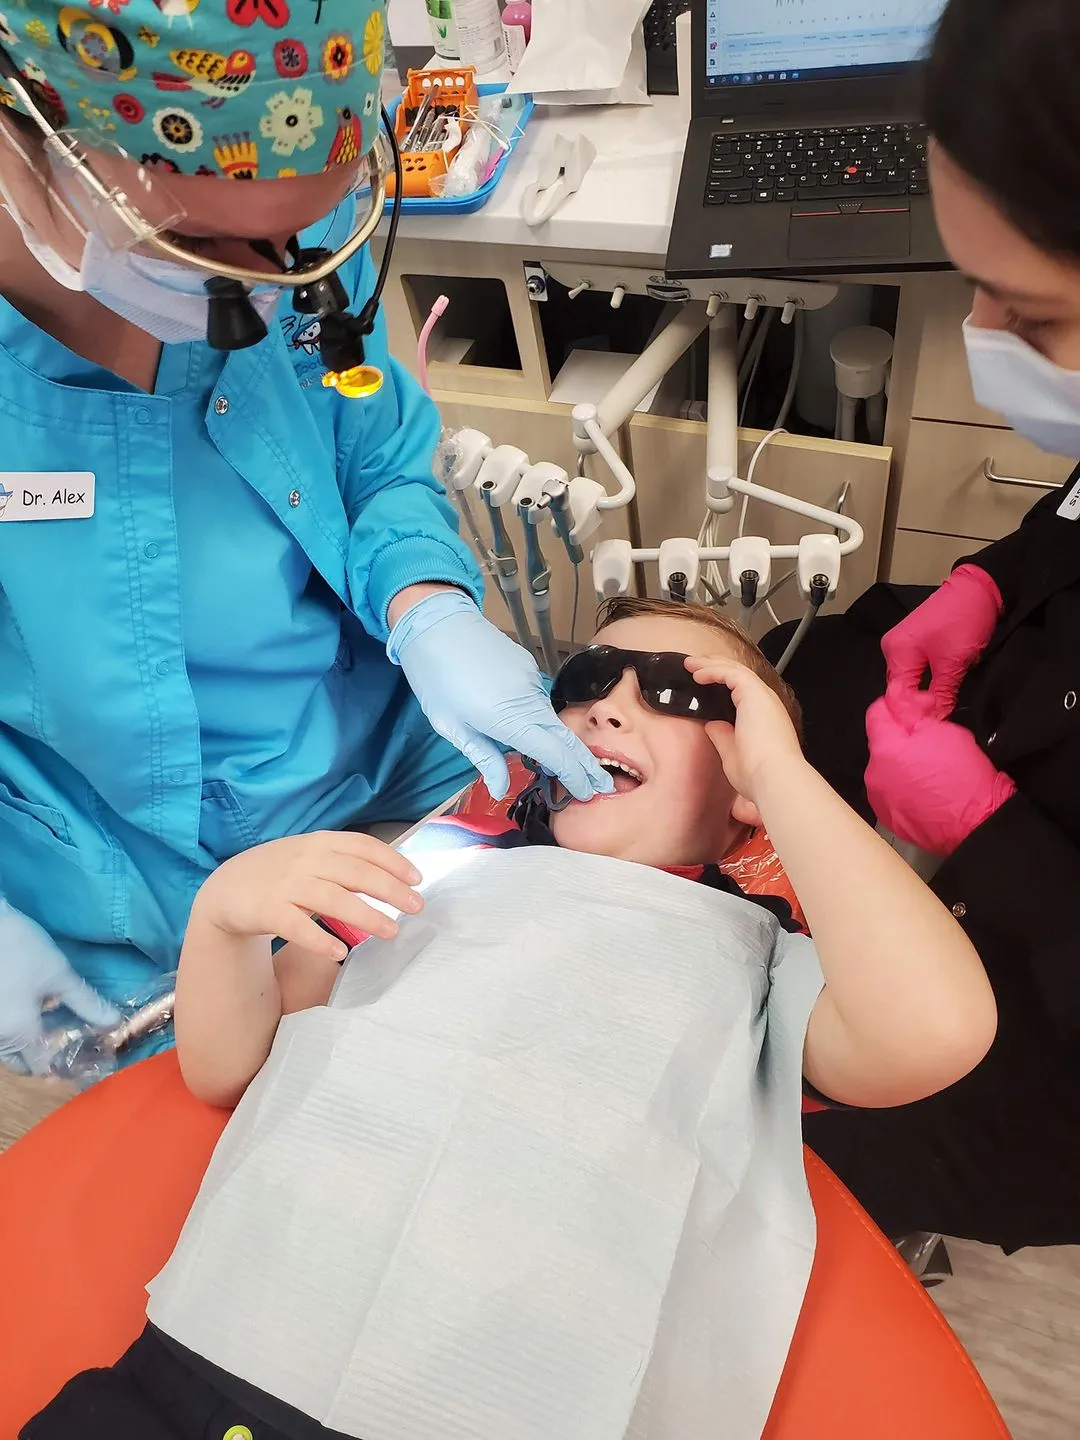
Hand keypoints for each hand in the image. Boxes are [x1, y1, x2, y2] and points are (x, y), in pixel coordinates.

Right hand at [0, 900, 119, 1075]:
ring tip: (59, 1020)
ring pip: (10, 1047)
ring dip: (32, 1041)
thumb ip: (86, 1003)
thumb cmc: (21, 949)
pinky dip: (19, 1027)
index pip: (44, 1067)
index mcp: (18, 1033)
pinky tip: (38, 1007)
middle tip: (72, 1038)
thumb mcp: (59, 975)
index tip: (87, 1054)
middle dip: (46, 1056)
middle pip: (23, 1061)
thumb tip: (114, 1023)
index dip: (66, 1064)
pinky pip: (3, 1030)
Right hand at [193, 832, 425, 962]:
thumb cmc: (279, 873)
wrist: (226, 890)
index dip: (393, 861)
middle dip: (390, 889)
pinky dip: (320, 940)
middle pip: (356, 873)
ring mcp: (286, 885)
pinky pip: (298, 927)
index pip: (363, 846)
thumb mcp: (309, 855)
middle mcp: (305, 860)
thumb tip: (393, 875)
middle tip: (417, 907)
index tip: (417, 878)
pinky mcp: (268, 911)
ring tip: (392, 931)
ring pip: (333, 900)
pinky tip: (340, 952)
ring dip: (367, 916)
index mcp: (319, 843)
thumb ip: (343, 861)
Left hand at [387, 590, 614, 802]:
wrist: (436, 622)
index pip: (554, 753)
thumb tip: (501, 788)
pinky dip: (542, 717)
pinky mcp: (528, 666)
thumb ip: (483, 756)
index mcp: (509, 720)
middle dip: (585, 764)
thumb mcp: (451, 725)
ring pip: (551, 718)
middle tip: (602, 784)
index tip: (588, 792)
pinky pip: (539, 699)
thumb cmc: (435, 678)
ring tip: (569, 764)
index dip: (573, 775)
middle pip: (565, 738)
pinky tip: (534, 726)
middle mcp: (529, 700)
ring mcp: (531, 680)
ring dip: (562, 742)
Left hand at [685, 654, 804, 805]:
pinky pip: (731, 673)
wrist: (772, 776)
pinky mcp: (755, 693)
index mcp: (761, 717)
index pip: (740, 692)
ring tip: (691, 664)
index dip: (721, 682)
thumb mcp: (732, 753)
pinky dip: (713, 670)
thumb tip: (712, 724)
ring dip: (711, 664)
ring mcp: (762, 697)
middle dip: (715, 667)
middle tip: (694, 665)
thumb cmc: (757, 773)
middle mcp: (764, 704)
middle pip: (738, 676)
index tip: (701, 682)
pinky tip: (697, 673)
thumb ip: (723, 736)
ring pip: (735, 670)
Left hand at [865, 699, 1015, 855]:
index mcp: (884, 750)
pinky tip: (928, 789)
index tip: (915, 706)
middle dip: (902, 736)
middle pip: (882, 743)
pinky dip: (905, 786)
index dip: (897, 704)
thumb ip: (914, 713)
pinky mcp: (889, 818)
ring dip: (902, 763)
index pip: (876, 713)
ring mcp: (880, 799)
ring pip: (886, 769)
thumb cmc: (963, 777)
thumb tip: (900, 702)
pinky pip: (892, 792)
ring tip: (931, 768)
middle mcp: (874, 775)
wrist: (977, 825)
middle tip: (930, 737)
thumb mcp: (943, 731)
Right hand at [882, 565, 1002, 728]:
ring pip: (910, 679)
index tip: (930, 728)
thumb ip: (941, 694)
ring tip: (940, 709)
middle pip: (901, 687)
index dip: (912, 712)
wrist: (981, 588)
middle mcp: (893, 648)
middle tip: (937, 723)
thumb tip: (934, 720)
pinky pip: (917, 668)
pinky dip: (928, 681)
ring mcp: (904, 643)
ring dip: (924, 694)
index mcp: (896, 652)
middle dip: (917, 704)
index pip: (897, 694)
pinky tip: (940, 691)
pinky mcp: (916, 640)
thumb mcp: (954, 663)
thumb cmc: (964, 622)